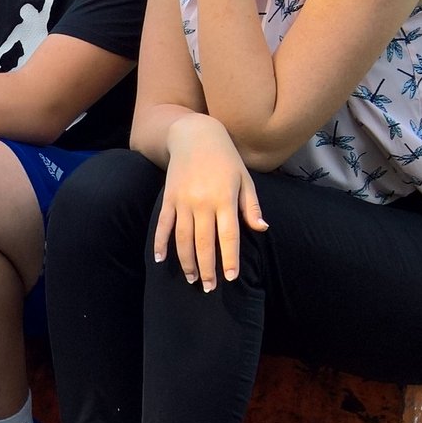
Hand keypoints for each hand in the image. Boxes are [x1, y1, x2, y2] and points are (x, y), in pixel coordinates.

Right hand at [152, 113, 267, 290]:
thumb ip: (251, 206)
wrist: (195, 135)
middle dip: (207, 268)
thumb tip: (261, 229)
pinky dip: (160, 242)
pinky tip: (160, 259)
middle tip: (209, 287)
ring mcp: (183, 201)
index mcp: (224, 198)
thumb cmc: (226, 158)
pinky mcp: (169, 198)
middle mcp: (202, 202)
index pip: (228, 235)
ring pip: (183, 238)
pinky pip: (163, 224)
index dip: (229, 258)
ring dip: (186, 261)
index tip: (230, 278)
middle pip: (204, 242)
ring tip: (191, 279)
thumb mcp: (244, 178)